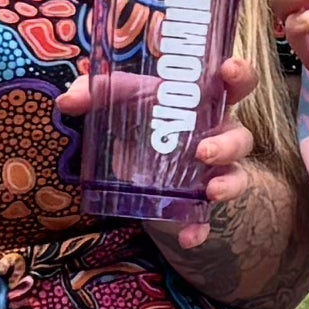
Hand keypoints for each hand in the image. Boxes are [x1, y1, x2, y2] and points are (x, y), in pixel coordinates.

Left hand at [62, 40, 271, 260]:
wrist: (128, 158)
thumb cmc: (135, 116)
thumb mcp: (113, 99)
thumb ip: (92, 92)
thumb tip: (68, 101)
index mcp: (203, 101)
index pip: (234, 83)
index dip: (238, 74)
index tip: (228, 70)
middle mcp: (216, 133)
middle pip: (241, 135)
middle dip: (231, 143)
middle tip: (205, 150)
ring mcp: (211, 170)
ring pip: (236, 174)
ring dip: (228, 183)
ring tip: (210, 192)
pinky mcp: (196, 201)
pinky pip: (207, 216)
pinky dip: (200, 228)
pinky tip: (187, 238)